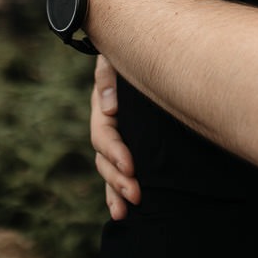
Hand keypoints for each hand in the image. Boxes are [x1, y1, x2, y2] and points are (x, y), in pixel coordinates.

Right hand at [93, 55, 141, 217]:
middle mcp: (108, 122)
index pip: (103, 134)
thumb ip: (109, 75)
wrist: (153, 45)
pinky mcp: (130, 143)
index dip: (115, 152)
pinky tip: (122, 210)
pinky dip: (116, 191)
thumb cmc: (139, 45)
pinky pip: (118, 170)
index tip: (130, 166)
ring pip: (108, 169)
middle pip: (104, 158)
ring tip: (124, 212)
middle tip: (136, 195)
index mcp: (104, 103)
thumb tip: (109, 107)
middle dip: (118, 179)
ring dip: (115, 191)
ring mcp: (118, 135)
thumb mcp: (118, 55)